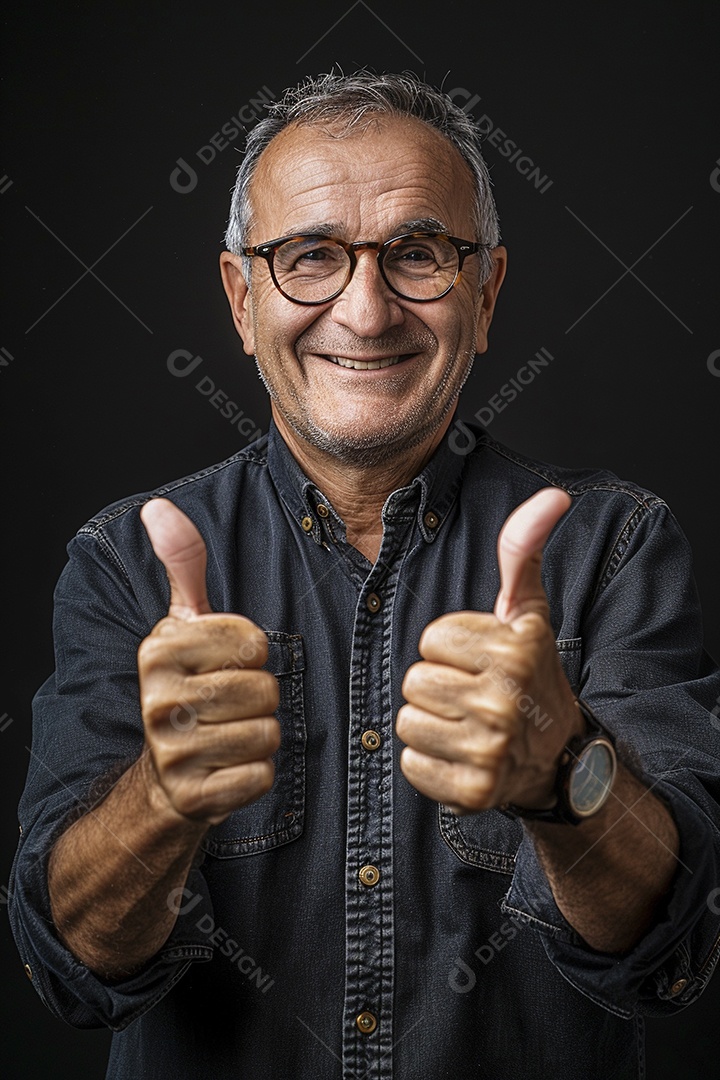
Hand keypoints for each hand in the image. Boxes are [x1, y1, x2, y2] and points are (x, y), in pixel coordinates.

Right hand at [138, 498, 279, 825]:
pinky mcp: (193, 796)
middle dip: (262, 698)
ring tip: (230, 732)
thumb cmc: (190, 686)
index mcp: (159, 650)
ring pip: (267, 733)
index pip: (251, 642)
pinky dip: (257, 774)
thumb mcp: (185, 625)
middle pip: (264, 690)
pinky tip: (228, 767)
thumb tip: (159, 508)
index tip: (228, 662)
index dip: (253, 653)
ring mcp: (172, 751)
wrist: (166, 775)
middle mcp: (157, 699)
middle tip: (232, 704)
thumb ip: (184, 566)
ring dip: (261, 735)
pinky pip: (262, 776)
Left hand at [396, 488, 582, 812]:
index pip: (432, 638)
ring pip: (408, 721)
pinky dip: (429, 763)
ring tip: (466, 725)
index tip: (480, 661)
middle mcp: (505, 700)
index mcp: (514, 650)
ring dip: (430, 724)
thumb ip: (523, 553)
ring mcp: (491, 750)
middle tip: (473, 696)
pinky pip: (412, 763)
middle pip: (415, 680)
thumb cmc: (531, 676)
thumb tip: (552, 497)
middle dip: (436, 686)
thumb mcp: (528, 614)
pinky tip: (461, 756)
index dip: (450, 648)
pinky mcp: (472, 792)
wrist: (558, 759)